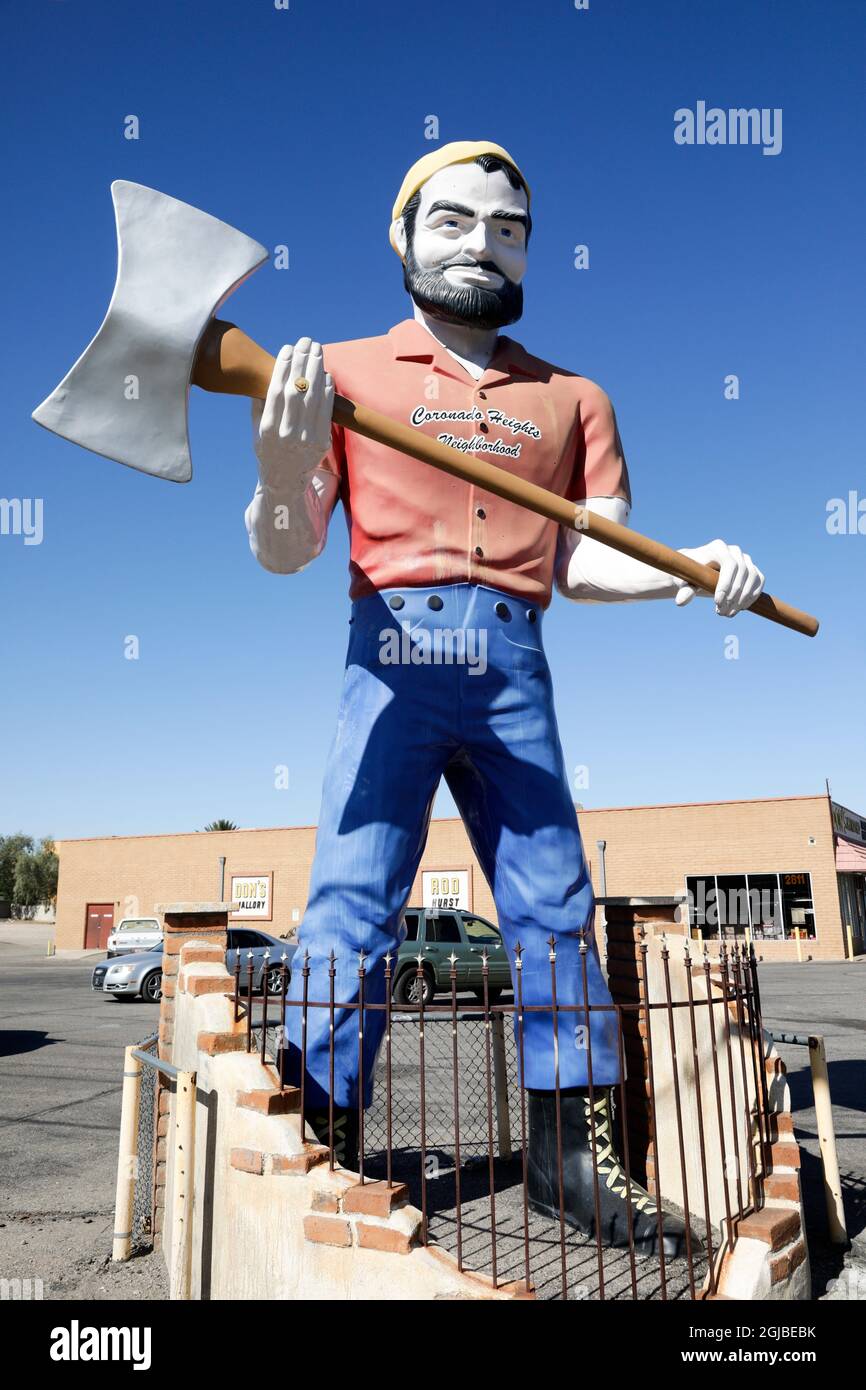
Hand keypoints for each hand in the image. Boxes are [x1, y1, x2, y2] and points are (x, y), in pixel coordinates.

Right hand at [252, 337, 333, 490]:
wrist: (284, 484)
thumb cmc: (268, 452)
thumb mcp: (256, 431)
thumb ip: (259, 405)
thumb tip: (263, 376)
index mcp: (267, 429)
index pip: (276, 390)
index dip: (284, 366)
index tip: (288, 348)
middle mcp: (287, 434)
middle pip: (297, 390)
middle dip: (303, 361)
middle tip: (306, 342)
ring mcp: (306, 439)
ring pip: (313, 397)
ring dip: (317, 370)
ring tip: (318, 351)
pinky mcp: (321, 443)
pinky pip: (326, 412)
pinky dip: (327, 391)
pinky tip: (326, 375)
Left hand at [675, 539, 764, 616]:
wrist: (698, 573)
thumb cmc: (690, 576)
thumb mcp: (685, 582)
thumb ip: (685, 590)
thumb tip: (681, 601)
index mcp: (718, 548)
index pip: (729, 564)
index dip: (726, 583)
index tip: (717, 601)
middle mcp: (734, 551)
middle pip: (742, 571)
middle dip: (733, 595)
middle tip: (721, 611)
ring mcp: (745, 559)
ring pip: (753, 577)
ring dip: (743, 598)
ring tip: (728, 613)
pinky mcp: (752, 569)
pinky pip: (759, 581)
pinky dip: (752, 596)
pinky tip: (740, 608)